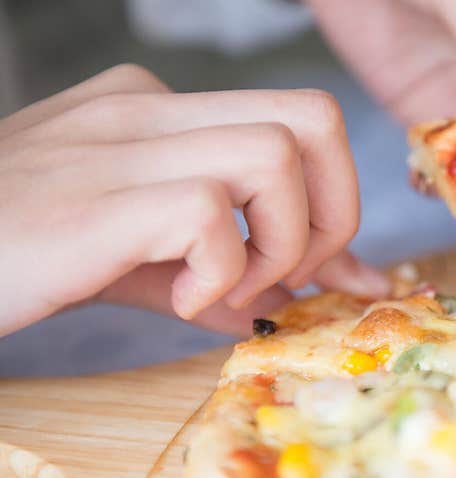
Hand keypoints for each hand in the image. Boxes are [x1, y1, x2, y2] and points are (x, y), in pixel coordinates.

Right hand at [0, 64, 387, 337]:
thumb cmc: (23, 253)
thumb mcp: (140, 257)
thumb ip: (227, 270)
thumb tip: (303, 295)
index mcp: (163, 111)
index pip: (300, 123)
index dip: (333, 200)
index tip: (312, 266)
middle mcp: (151, 107)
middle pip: (314, 119)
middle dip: (332, 211)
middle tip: (285, 272)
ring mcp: (123, 142)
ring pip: (276, 156)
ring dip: (278, 244)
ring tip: (226, 289)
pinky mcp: (99, 194)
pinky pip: (209, 214)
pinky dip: (219, 273)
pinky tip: (177, 299)